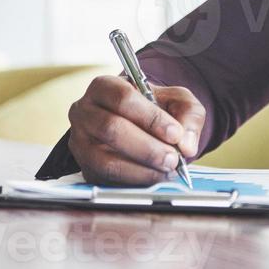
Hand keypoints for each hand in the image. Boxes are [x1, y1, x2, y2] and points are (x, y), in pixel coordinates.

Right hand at [66, 75, 204, 184]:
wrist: (138, 123)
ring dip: (141, 169)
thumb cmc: (153, 107)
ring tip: (167, 170)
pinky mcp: (85, 167)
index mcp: (104, 86)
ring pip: (106, 160)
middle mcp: (84, 112)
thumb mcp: (176, 100)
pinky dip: (134, 182)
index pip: (123, 98)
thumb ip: (188, 115)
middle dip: (147, 148)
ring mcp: (80, 142)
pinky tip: (154, 177)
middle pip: (111, 129)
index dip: (151, 118)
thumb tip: (186, 144)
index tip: (175, 134)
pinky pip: (107, 179)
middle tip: (173, 159)